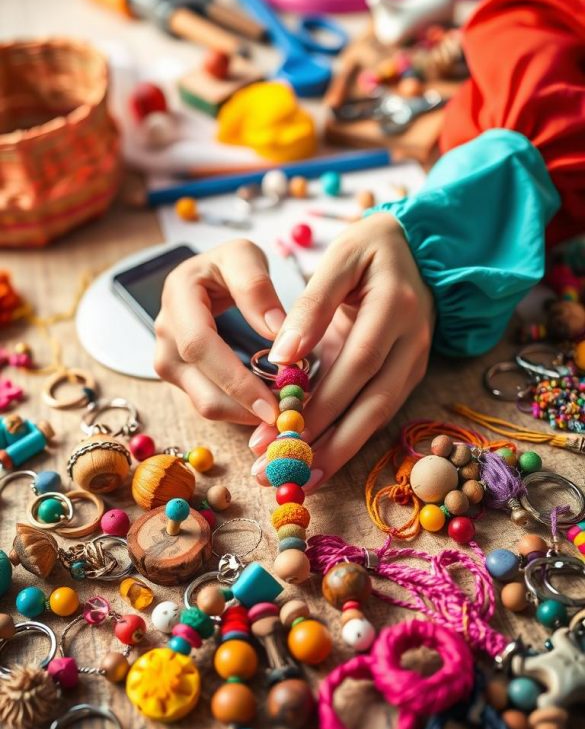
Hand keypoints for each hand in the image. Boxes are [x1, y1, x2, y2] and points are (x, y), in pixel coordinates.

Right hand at [154, 240, 285, 424]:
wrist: (207, 275)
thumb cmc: (227, 265)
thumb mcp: (244, 257)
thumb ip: (257, 288)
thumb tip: (277, 333)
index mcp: (178, 296)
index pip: (199, 345)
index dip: (235, 379)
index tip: (272, 402)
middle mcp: (166, 331)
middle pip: (199, 385)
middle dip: (244, 407)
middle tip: (285, 418)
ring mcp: (168, 357)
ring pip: (203, 402)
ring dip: (244, 413)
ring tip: (282, 412)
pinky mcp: (181, 375)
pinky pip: (209, 401)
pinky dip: (239, 409)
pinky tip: (267, 406)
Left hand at [249, 212, 434, 488]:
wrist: (420, 248)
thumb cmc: (371, 250)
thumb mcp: (341, 258)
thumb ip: (312, 304)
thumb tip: (282, 356)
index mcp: (396, 306)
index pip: (359, 360)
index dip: (323, 394)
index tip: (281, 422)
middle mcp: (414, 342)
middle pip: (373, 403)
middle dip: (328, 442)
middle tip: (282, 470)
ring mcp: (416, 363)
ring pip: (378, 417)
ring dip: (337, 453)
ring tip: (296, 480)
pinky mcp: (408, 376)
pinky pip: (377, 414)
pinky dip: (346, 440)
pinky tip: (315, 461)